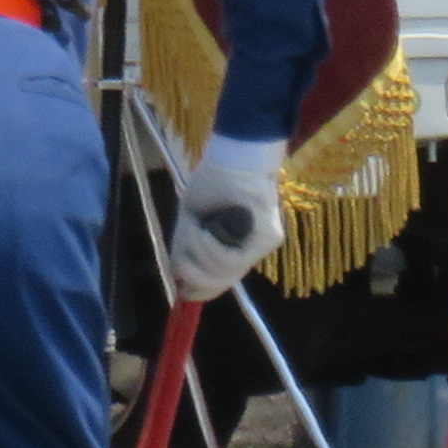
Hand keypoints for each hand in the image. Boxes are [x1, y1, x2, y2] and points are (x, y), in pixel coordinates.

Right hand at [164, 133, 288, 306]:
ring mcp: (260, 247)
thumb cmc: (213, 183)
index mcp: (229, 249)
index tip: (182, 285)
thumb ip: (187, 248)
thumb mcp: (191, 218)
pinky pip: (234, 258)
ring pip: (224, 272)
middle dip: (194, 271)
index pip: (215, 285)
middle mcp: (248, 253)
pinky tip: (207, 230)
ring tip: (198, 231)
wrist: (237, 158)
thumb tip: (178, 278)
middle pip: (217, 284)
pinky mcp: (270, 238)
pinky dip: (213, 247)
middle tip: (188, 243)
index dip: (196, 289)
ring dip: (201, 254)